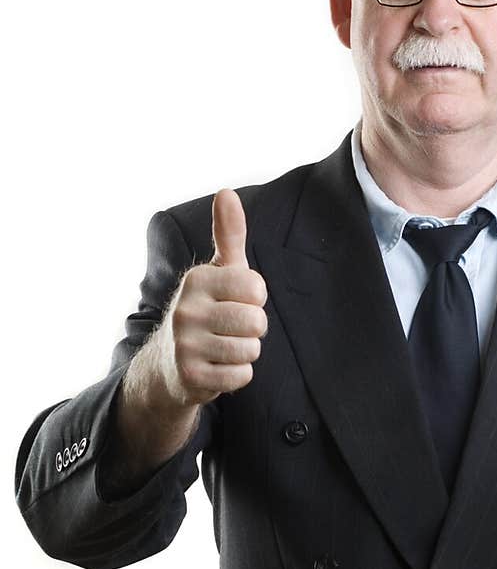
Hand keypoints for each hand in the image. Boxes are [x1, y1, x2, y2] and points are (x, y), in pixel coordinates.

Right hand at [154, 188, 268, 407]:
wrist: (167, 365)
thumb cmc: (205, 310)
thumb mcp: (217, 272)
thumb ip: (229, 234)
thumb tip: (227, 192)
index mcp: (197, 279)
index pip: (257, 289)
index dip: (254, 299)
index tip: (234, 302)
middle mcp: (186, 309)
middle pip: (257, 322)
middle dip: (252, 329)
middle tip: (229, 329)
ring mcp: (185, 344)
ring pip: (251, 350)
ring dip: (244, 352)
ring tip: (222, 347)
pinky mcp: (191, 376)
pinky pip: (242, 376)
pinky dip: (236, 375)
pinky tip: (216, 367)